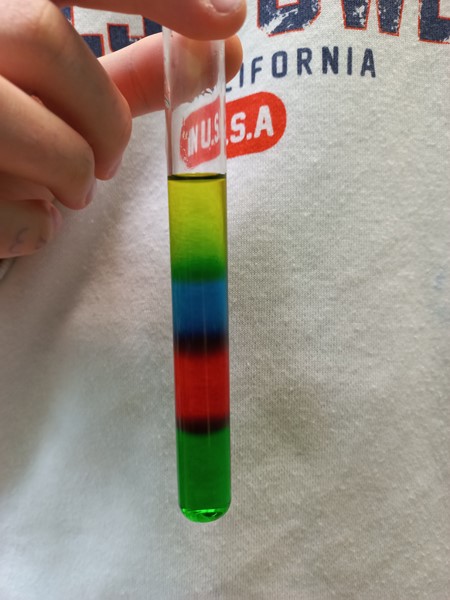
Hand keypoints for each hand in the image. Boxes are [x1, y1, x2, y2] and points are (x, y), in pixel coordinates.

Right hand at [0, 0, 244, 257]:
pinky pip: (9, 211)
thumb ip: (122, 73)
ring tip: (61, 190)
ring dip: (70, 175)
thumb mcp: (47, 96)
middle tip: (105, 161)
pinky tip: (18, 220)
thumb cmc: (0, 140)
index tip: (229, 19)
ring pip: (36, 133)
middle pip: (40, 38)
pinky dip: (33, 228)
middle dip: (101, 115)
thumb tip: (220, 40)